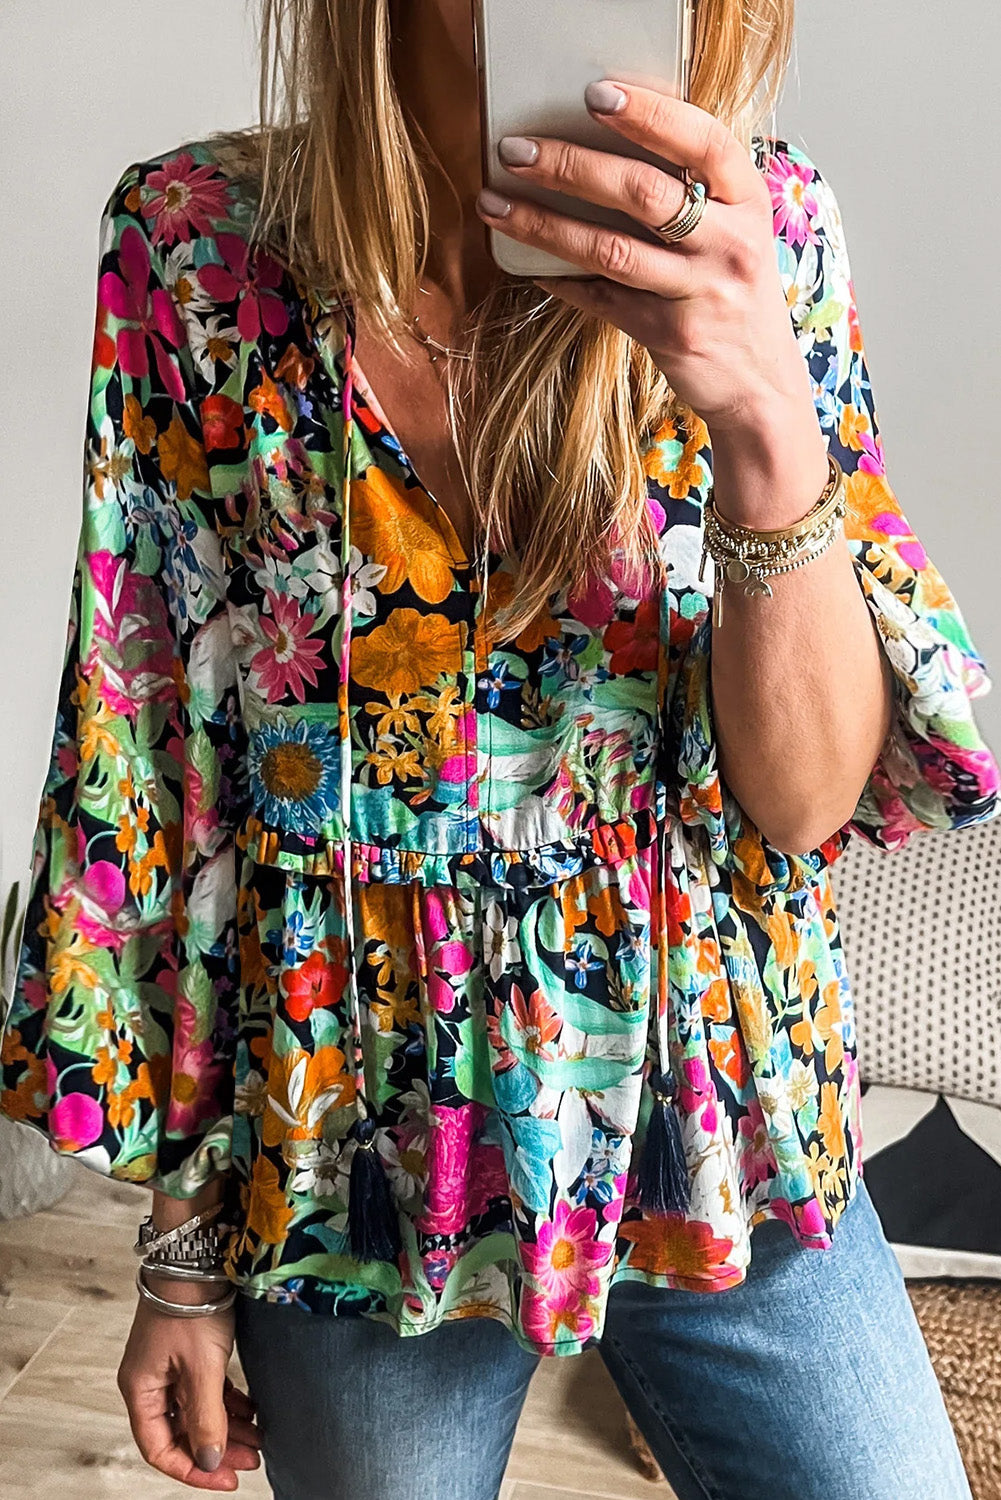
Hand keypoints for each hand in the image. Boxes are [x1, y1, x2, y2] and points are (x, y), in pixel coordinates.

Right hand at [117, 1291, 261, 1491]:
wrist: (197, 1254)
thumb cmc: (190, 1304)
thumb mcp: (201, 1368)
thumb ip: (205, 1418)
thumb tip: (208, 1461)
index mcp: (141, 1390)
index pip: (160, 1449)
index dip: (193, 1470)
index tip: (226, 1478)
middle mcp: (151, 1381)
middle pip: (180, 1432)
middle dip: (217, 1449)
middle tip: (252, 1459)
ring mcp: (170, 1366)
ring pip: (197, 1411)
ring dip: (227, 1427)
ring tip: (260, 1438)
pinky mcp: (188, 1351)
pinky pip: (206, 1390)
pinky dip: (227, 1403)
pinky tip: (252, 1411)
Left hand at [475, 81, 817, 438]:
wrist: (762, 384)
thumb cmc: (734, 292)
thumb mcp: (734, 232)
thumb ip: (694, 193)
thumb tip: (606, 147)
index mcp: (748, 199)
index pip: (703, 141)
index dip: (649, 115)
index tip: (595, 95)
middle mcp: (731, 242)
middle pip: (644, 192)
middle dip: (571, 166)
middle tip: (516, 152)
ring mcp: (702, 291)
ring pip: (611, 249)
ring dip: (545, 225)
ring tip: (496, 205)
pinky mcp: (671, 334)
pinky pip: (602, 299)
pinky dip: (560, 279)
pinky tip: (527, 265)